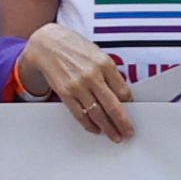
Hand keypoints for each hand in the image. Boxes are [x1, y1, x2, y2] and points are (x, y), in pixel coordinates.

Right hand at [16, 23, 134, 139]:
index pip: (123, 91)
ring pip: (97, 113)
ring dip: (107, 128)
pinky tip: (95, 129)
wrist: (47, 43)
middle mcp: (93, 75)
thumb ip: (109, 72)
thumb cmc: (73, 47)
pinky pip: (80, 114)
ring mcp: (78, 85)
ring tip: (114, 135)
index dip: (130, 105)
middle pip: (113, 106)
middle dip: (123, 123)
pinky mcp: (65, 93)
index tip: (133, 113)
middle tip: (128, 132)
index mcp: (105, 64)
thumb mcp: (97, 54)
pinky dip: (89, 125)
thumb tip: (121, 93)